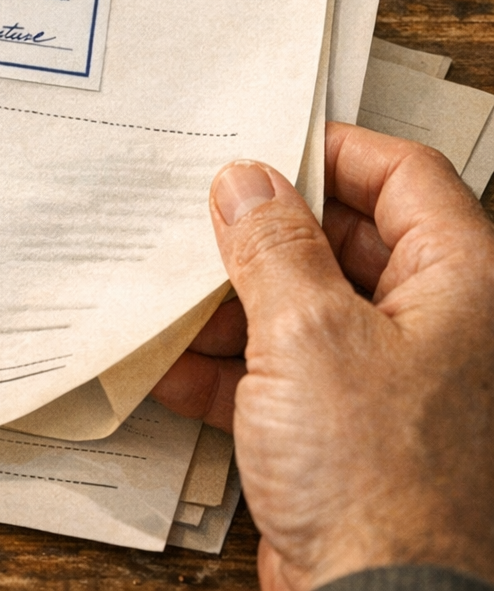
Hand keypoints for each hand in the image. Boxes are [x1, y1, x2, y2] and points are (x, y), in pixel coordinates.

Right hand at [151, 123, 493, 589]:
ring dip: (233, 303)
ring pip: (304, 305)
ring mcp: (387, 376)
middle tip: (202, 219)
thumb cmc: (379, 484)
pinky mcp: (344, 424)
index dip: (332, 152)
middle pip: (343, 239)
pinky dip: (228, 365)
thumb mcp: (309, 335)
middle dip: (264, 235)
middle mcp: (433, 323)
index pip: (402, 176)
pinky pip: (282, 370)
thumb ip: (273, 246)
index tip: (266, 146)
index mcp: (460, 283)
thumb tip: (246, 183)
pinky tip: (171, 364)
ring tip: (172, 294)